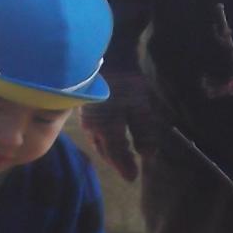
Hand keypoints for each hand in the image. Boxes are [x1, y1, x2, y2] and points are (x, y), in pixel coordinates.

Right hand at [80, 67, 163, 181]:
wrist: (106, 54)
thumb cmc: (125, 81)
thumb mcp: (140, 107)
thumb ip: (143, 132)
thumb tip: (147, 155)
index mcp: (106, 130)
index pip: (116, 155)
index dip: (124, 167)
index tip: (132, 178)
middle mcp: (93, 128)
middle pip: (104, 150)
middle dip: (115, 161)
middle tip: (126, 169)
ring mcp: (86, 117)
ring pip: (97, 141)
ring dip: (108, 150)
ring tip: (118, 155)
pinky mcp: (85, 108)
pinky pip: (93, 130)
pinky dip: (102, 138)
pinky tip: (108, 135)